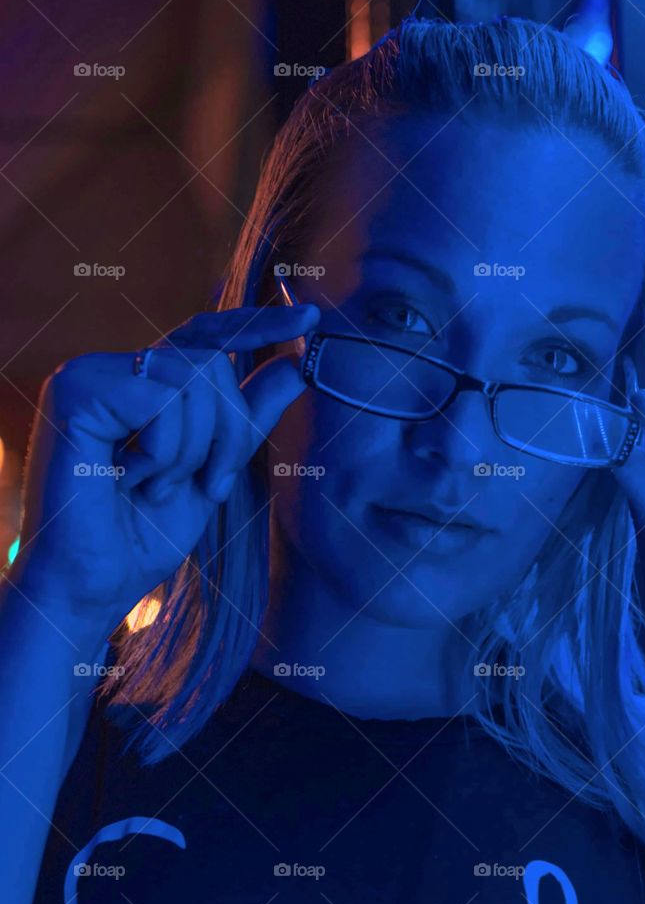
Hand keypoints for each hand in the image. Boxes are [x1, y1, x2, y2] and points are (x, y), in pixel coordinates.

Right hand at [13, 304, 319, 639]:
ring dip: (194, 451)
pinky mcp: (75, 390)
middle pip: (212, 362)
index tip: (309, 319)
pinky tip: (129, 478)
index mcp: (144, 384)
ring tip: (156, 486)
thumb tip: (298, 363)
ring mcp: (90, 373)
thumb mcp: (214, 469)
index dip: (257, 325)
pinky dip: (164, 452)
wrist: (95, 584)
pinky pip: (162, 401)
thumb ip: (250, 415)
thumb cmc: (143, 535)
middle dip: (229, 433)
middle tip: (205, 485)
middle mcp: (116, 369)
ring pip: (193, 379)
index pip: (207, 336)